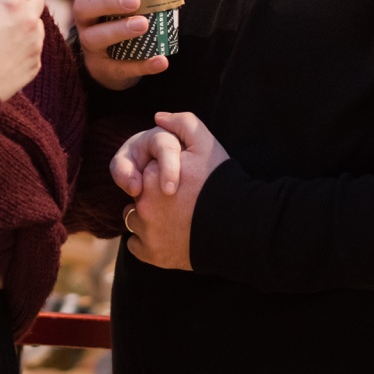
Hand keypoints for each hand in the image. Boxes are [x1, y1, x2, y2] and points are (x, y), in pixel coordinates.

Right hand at [70, 0, 198, 90]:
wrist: (117, 67)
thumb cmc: (127, 22)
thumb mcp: (141, 3)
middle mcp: (86, 19)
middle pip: (84, 5)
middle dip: (108, 1)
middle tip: (134, 0)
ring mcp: (92, 45)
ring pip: (96, 37)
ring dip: (120, 30)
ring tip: (144, 25)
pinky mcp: (105, 68)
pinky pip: (121, 67)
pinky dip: (142, 65)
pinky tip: (161, 61)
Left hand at [118, 111, 229, 270]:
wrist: (239, 226)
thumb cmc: (221, 182)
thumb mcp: (206, 143)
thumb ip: (181, 123)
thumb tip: (158, 118)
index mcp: (150, 177)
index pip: (144, 172)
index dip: (162, 175)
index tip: (179, 182)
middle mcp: (142, 205)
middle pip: (137, 195)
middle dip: (152, 195)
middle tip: (179, 200)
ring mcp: (147, 232)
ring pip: (134, 220)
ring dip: (148, 219)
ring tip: (176, 218)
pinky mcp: (152, 255)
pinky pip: (137, 245)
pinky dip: (149, 242)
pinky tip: (170, 236)